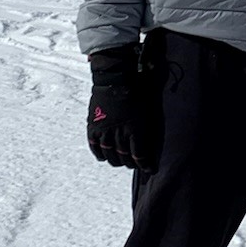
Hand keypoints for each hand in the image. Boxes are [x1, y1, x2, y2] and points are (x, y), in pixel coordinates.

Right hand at [86, 46, 158, 167]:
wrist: (117, 76)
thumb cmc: (139, 91)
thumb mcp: (150, 111)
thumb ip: (149, 129)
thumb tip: (152, 143)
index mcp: (136, 129)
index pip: (139, 155)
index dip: (144, 165)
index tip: (149, 169)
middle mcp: (119, 132)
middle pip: (124, 157)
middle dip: (130, 163)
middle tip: (133, 164)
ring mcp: (105, 129)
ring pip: (109, 154)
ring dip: (115, 160)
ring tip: (119, 162)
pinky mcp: (93, 125)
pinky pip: (94, 145)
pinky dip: (98, 153)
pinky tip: (103, 156)